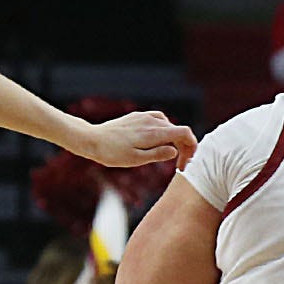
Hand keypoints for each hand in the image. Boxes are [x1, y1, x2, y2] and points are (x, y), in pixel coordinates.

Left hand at [79, 110, 196, 170]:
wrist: (92, 140)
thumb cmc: (112, 153)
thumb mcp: (136, 159)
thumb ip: (157, 154)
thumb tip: (175, 151)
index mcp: (154, 132)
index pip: (184, 133)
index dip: (192, 147)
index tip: (187, 161)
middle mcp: (151, 121)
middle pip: (178, 130)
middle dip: (183, 147)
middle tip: (179, 166)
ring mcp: (144, 117)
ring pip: (169, 125)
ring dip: (174, 139)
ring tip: (169, 155)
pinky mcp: (137, 117)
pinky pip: (158, 121)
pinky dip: (164, 131)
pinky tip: (157, 142)